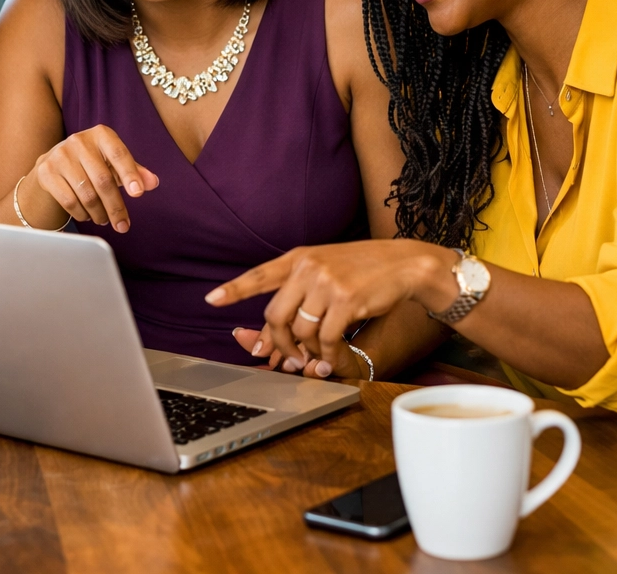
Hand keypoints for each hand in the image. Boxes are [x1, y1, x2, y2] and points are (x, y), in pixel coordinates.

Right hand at [24, 125, 158, 231]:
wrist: (53, 163)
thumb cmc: (92, 163)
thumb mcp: (114, 163)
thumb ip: (134, 171)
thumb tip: (153, 182)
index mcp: (101, 134)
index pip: (119, 154)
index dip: (130, 174)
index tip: (139, 193)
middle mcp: (79, 141)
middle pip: (103, 180)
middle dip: (115, 207)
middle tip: (123, 225)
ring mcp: (60, 155)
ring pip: (86, 194)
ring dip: (99, 213)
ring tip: (105, 220)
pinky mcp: (46, 172)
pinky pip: (69, 201)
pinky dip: (81, 214)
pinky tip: (87, 216)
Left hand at [208, 241, 456, 371]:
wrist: (404, 264)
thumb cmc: (363, 270)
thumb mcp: (326, 270)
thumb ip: (299, 293)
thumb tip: (270, 334)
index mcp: (299, 256)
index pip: (260, 275)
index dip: (235, 289)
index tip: (212, 300)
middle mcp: (308, 266)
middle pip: (275, 315)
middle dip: (277, 343)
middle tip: (287, 359)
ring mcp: (326, 282)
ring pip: (300, 330)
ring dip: (307, 352)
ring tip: (316, 358)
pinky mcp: (345, 300)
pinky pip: (325, 340)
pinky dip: (326, 356)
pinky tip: (330, 360)